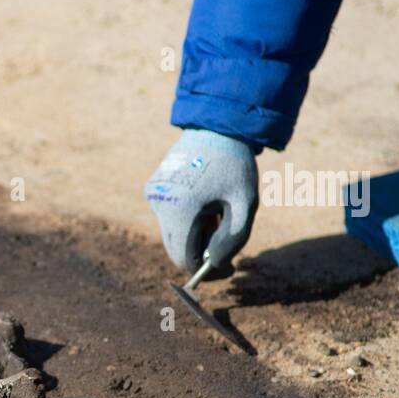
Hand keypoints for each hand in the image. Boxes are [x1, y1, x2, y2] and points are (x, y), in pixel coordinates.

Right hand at [144, 128, 258, 273]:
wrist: (215, 126)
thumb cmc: (235, 166)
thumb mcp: (245, 204)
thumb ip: (233, 240)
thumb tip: (215, 264)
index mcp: (182, 211)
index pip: (185, 259)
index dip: (206, 271)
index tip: (228, 269)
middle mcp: (160, 206)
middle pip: (176, 249)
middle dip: (200, 252)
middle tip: (225, 242)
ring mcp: (154, 196)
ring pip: (172, 233)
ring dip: (194, 234)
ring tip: (217, 213)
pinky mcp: (153, 189)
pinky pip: (168, 216)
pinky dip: (186, 219)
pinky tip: (204, 200)